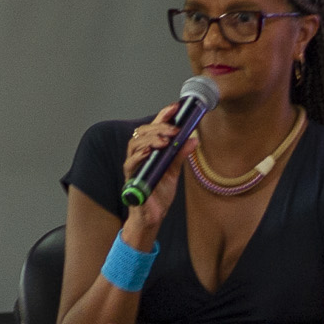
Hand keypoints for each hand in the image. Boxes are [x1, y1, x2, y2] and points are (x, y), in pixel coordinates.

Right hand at [119, 102, 182, 241]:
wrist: (153, 216)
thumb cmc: (159, 193)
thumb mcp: (174, 171)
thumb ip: (181, 155)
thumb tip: (194, 140)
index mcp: (149, 150)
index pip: (153, 127)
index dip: (163, 115)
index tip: (176, 107)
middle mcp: (139, 155)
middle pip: (142, 132)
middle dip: (158, 127)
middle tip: (174, 129)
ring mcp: (134, 166)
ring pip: (135, 144)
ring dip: (150, 139)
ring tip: (165, 140)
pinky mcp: (131, 179)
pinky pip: (130, 164)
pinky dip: (139, 156)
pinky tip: (150, 152)